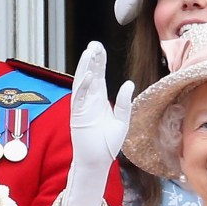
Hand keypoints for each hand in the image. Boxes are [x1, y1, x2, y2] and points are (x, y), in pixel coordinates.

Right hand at [70, 41, 133, 171]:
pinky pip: (79, 98)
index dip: (99, 62)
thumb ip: (124, 102)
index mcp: (99, 101)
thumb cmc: (108, 144)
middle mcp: (89, 101)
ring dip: (85, 68)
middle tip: (94, 44)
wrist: (98, 161)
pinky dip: (83, 86)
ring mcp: (82, 107)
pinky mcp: (77, 115)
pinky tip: (88, 75)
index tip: (100, 48)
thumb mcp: (122, 121)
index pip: (99, 77)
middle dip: (92, 60)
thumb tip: (129, 83)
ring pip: (82, 82)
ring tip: (89, 52)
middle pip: (90, 75)